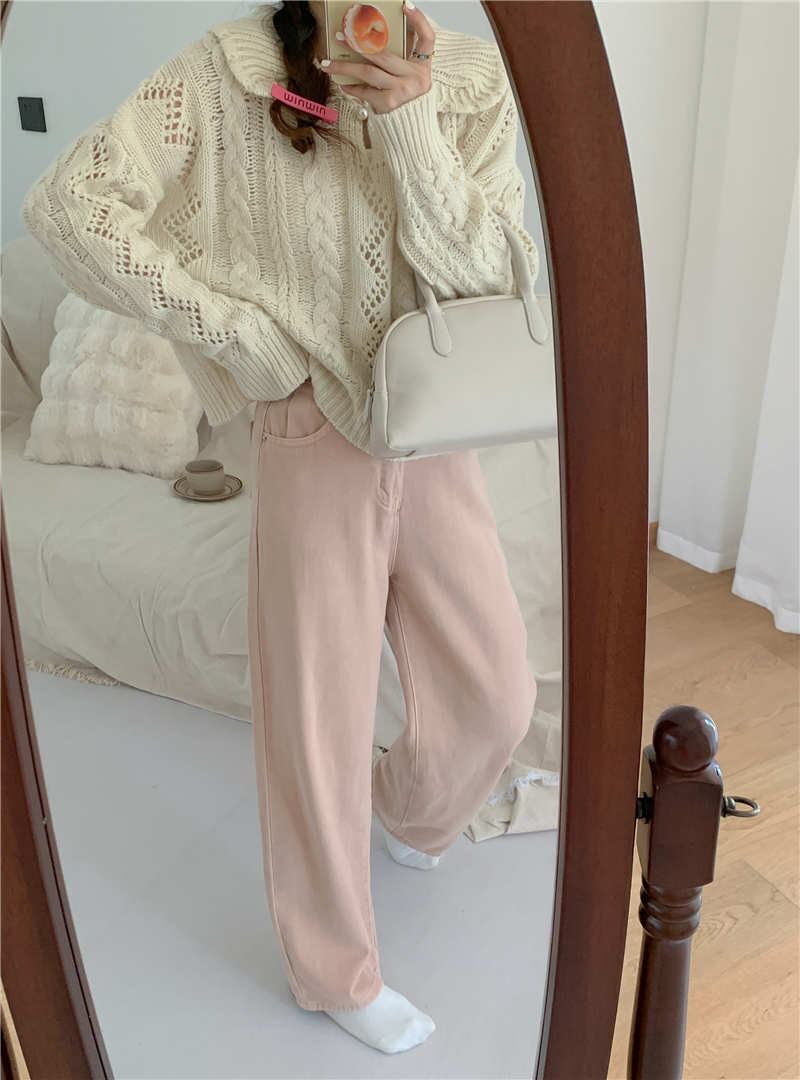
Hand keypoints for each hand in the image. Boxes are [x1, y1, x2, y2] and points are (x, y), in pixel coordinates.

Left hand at [319, 1, 434, 114]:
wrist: (412, 131)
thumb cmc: (407, 100)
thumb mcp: (410, 77)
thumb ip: (400, 58)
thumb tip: (373, 39)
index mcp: (423, 66)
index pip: (427, 38)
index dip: (419, 20)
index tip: (406, 4)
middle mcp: (416, 78)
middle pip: (384, 55)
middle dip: (358, 44)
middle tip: (340, 36)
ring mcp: (402, 92)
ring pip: (368, 72)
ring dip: (345, 67)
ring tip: (327, 64)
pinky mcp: (389, 105)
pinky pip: (366, 91)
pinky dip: (353, 88)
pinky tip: (343, 84)